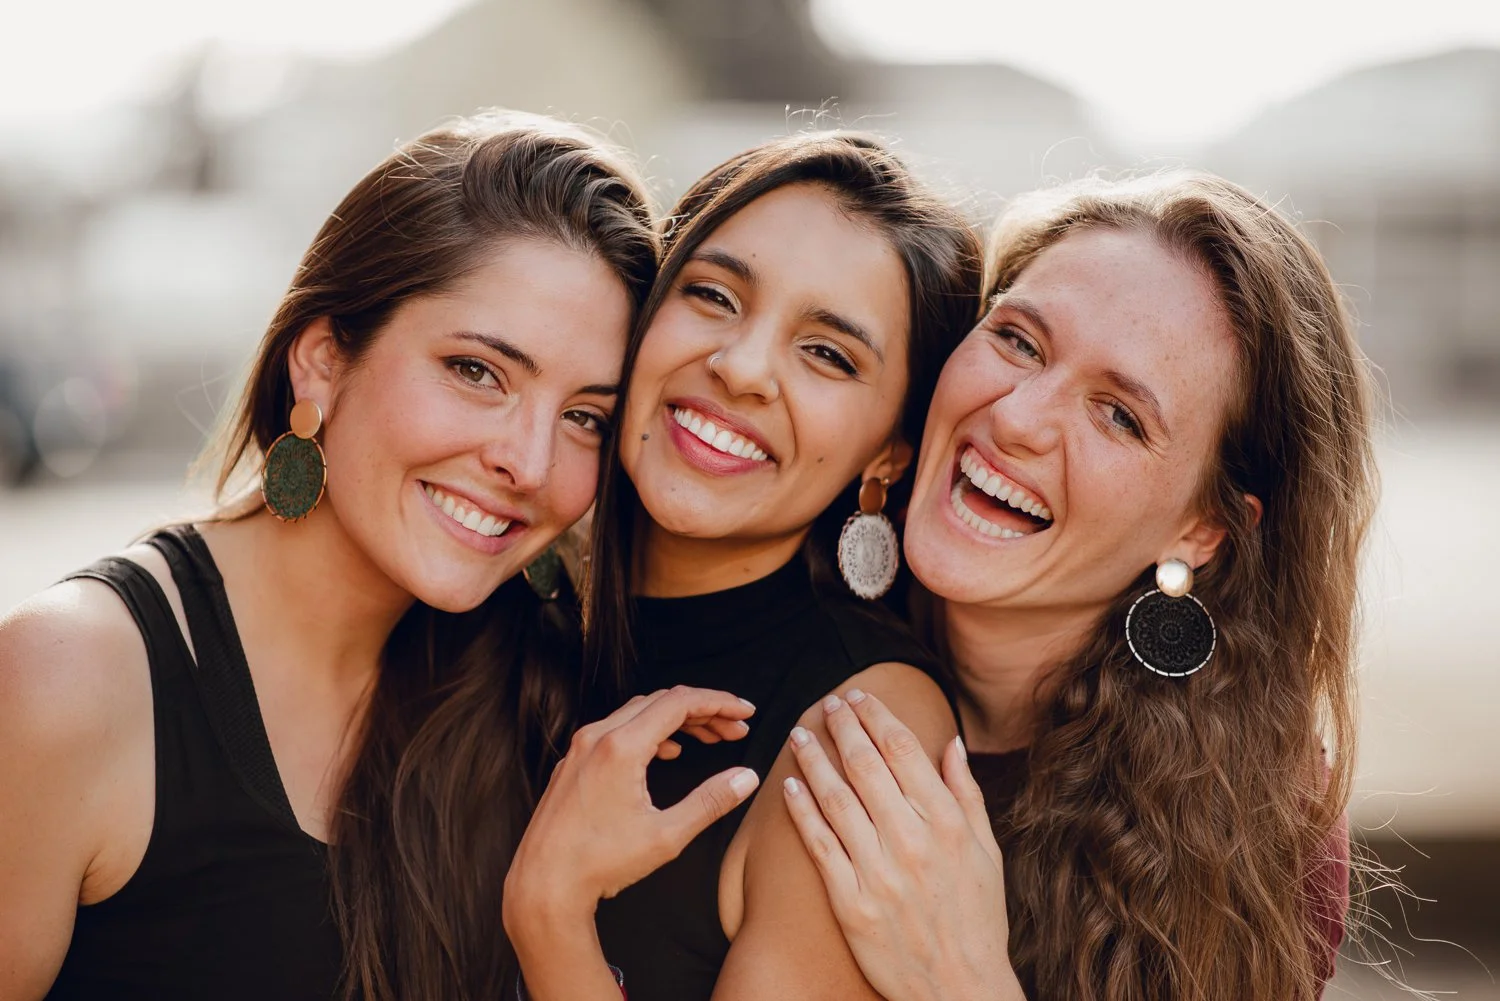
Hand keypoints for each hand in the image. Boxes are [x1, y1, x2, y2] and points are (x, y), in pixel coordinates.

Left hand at [505, 686, 760, 924]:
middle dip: (704, 711)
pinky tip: (667, 753)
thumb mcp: (667, 835)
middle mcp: (597, 737)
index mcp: (622, 747)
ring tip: (710, 739)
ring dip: (677, 720)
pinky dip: (650, 732)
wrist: (543, 884)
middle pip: (661, 702)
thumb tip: (746, 778)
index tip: (745, 712)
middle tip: (735, 729)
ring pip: (638, 714)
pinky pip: (617, 730)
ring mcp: (581, 748)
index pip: (680, 702)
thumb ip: (710, 801)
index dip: (719, 702)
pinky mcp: (573, 763)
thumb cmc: (599, 863)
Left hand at [781, 690, 1024, 1000]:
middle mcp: (912, 841)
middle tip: (828, 703)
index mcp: (947, 823)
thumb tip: (950, 744)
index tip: (859, 697)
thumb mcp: (987, 852)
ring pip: (836, 798)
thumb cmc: (977, 918)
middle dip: (842, 726)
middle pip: (866, 766)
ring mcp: (878, 872)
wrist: (960, 987)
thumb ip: (966, 794)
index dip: (876, 717)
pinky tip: (790, 786)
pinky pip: (819, 845)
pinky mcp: (851, 902)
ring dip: (814, 759)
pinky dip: (802, 811)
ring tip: (799, 734)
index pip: (903, 750)